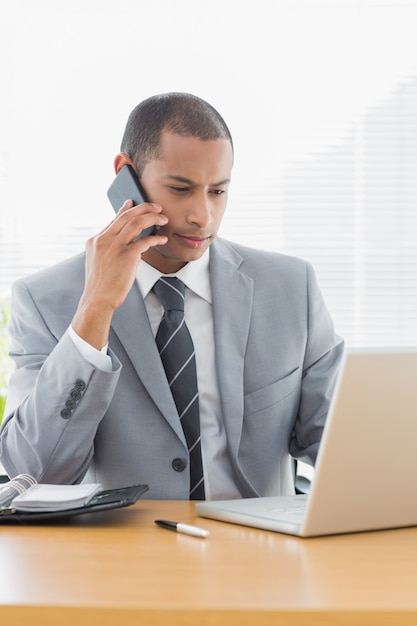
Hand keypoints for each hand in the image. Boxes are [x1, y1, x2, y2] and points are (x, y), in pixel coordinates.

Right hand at [72, 200, 167, 348]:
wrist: (97, 300)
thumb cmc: (100, 285)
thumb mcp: (97, 261)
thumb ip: (106, 248)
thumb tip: (120, 239)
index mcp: (95, 240)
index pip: (114, 219)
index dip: (126, 209)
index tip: (134, 202)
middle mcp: (103, 240)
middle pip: (127, 216)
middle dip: (144, 208)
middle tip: (157, 207)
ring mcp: (114, 247)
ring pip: (136, 222)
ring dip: (152, 218)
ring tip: (163, 218)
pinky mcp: (126, 256)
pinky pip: (144, 240)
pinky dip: (156, 238)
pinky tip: (162, 239)